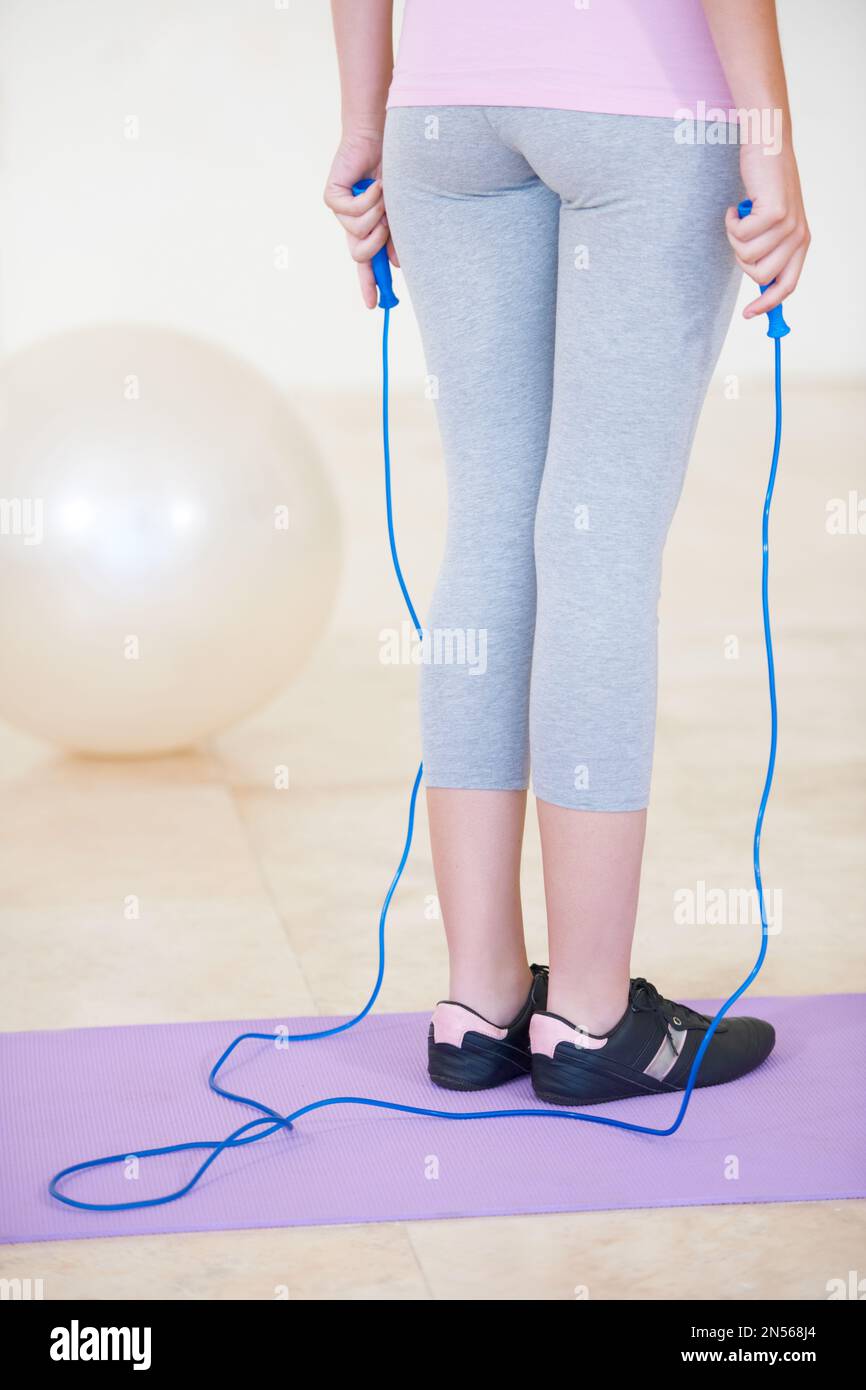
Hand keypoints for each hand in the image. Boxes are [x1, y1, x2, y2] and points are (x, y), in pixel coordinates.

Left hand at [323, 128, 398, 307]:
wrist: (382, 138)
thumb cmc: (394, 172)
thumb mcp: (399, 211)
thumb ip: (397, 238)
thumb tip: (396, 264)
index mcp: (367, 231)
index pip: (366, 265)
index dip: (370, 285)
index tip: (374, 305)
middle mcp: (351, 225)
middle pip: (359, 255)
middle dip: (378, 242)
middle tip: (387, 224)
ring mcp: (340, 211)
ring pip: (358, 232)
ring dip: (378, 214)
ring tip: (383, 193)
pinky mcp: (332, 196)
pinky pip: (352, 211)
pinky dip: (369, 198)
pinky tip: (374, 182)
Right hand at [726, 141, 809, 319]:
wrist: (767, 145)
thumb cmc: (765, 185)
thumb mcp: (771, 223)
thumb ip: (770, 251)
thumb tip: (760, 288)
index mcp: (801, 242)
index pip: (787, 285)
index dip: (767, 305)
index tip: (748, 314)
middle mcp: (798, 235)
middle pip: (760, 275)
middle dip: (741, 260)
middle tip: (739, 236)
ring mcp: (788, 224)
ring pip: (747, 255)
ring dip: (733, 238)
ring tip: (738, 217)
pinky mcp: (774, 212)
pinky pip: (740, 236)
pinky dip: (730, 223)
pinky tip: (735, 207)